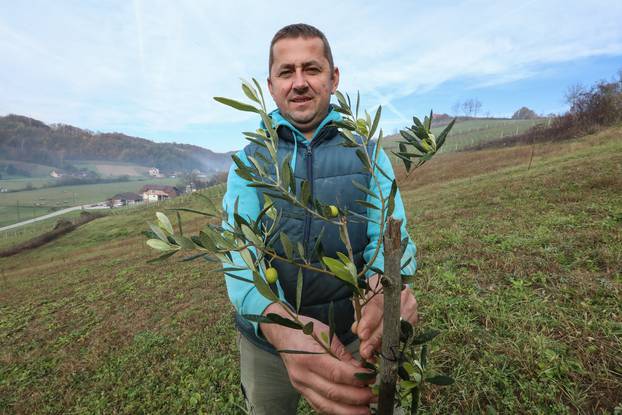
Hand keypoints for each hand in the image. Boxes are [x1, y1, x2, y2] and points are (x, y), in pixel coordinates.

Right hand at [261, 303, 375, 414]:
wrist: (282, 334)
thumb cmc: (305, 330)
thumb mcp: (326, 334)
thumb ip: (343, 354)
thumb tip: (361, 370)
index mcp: (309, 357)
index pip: (337, 373)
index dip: (356, 379)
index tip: (371, 377)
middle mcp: (302, 374)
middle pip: (333, 392)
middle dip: (356, 398)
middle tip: (373, 396)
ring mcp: (300, 385)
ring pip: (325, 404)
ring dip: (348, 411)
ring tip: (366, 411)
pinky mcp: (300, 391)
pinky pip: (318, 405)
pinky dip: (335, 411)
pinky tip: (349, 412)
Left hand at [352, 274, 417, 360]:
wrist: (389, 287)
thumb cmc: (373, 293)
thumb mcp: (363, 299)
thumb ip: (361, 314)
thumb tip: (358, 331)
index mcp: (386, 286)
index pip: (377, 304)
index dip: (369, 321)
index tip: (361, 334)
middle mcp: (403, 295)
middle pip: (389, 320)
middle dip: (376, 338)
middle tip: (365, 351)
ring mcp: (411, 307)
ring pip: (397, 329)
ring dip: (383, 344)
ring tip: (371, 354)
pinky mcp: (414, 318)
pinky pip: (404, 333)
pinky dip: (392, 343)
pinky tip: (382, 350)